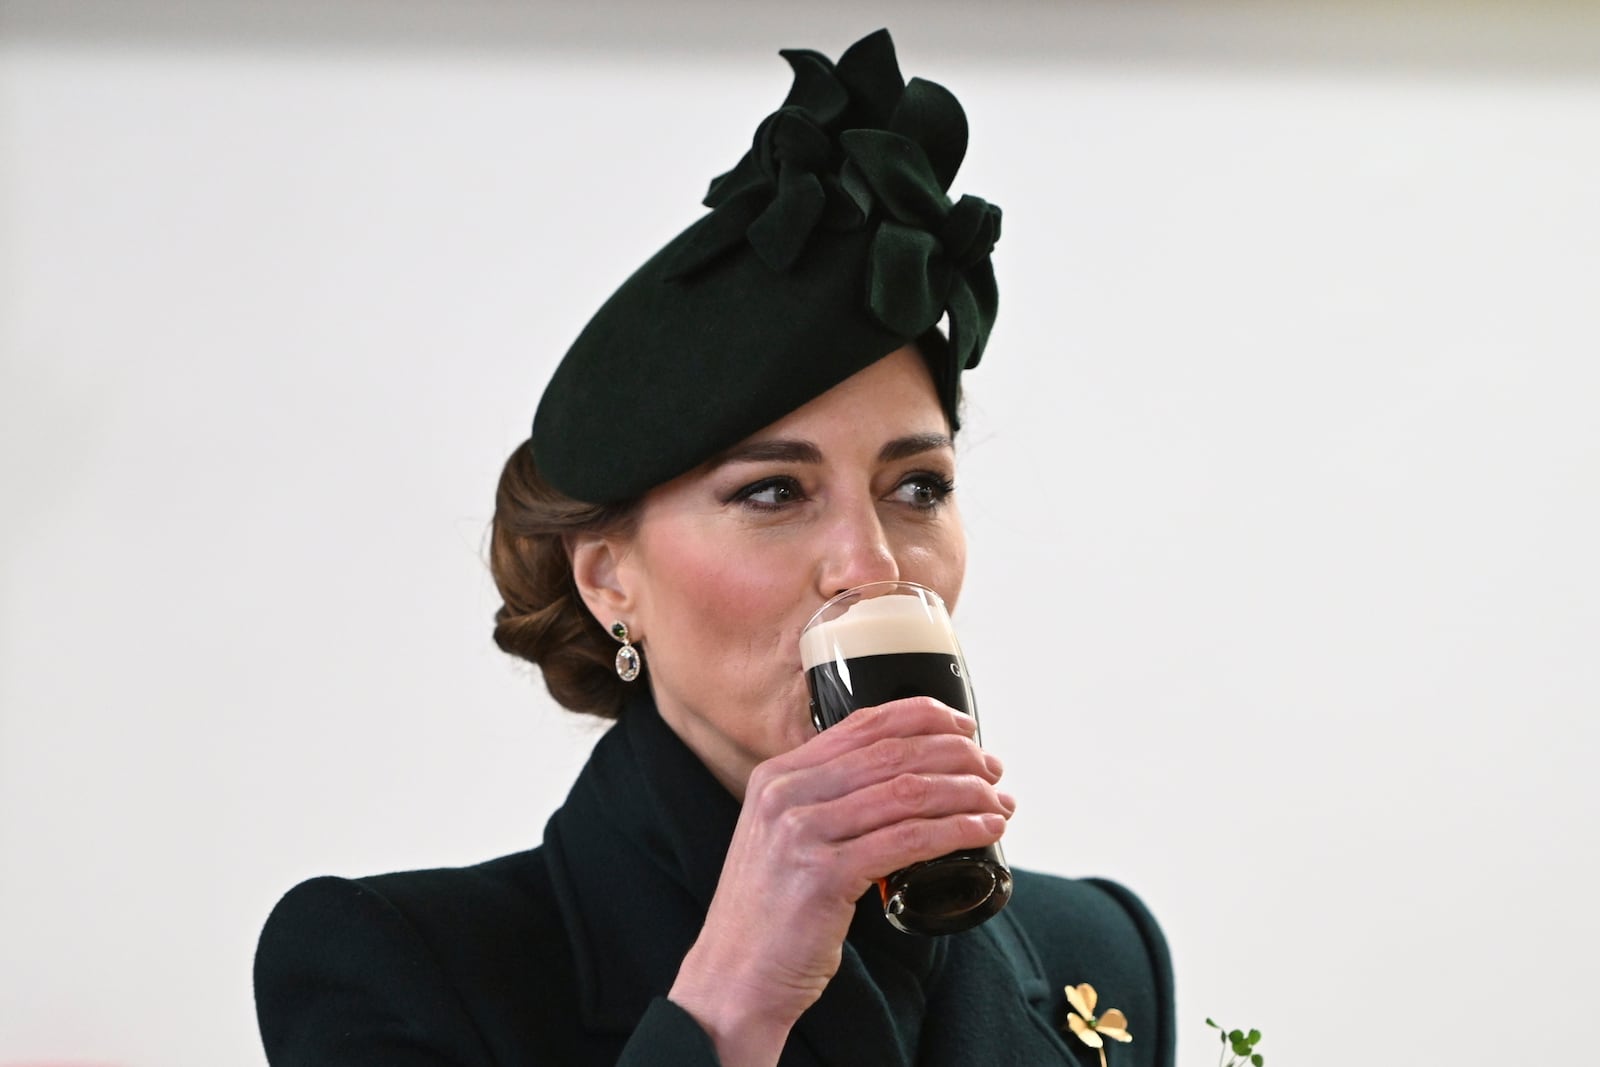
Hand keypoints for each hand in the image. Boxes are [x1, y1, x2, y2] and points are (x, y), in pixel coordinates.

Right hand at [667, 696, 1014, 1065]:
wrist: (733, 979)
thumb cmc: (770, 914)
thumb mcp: (783, 838)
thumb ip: (823, 802)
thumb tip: (900, 780)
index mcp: (777, 775)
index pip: (863, 723)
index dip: (924, 716)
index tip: (964, 728)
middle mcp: (786, 793)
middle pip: (893, 752)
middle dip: (957, 755)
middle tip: (993, 770)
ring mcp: (801, 832)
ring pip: (907, 792)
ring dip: (966, 792)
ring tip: (998, 801)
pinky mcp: (824, 875)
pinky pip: (908, 840)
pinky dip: (956, 831)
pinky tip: (983, 832)